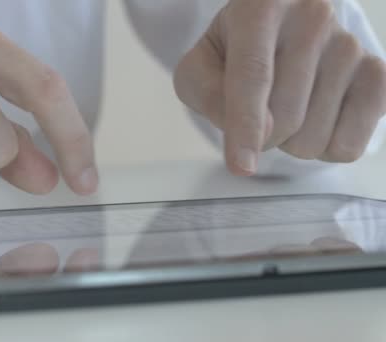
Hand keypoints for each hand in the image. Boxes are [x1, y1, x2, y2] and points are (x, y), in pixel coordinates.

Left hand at [174, 0, 385, 174]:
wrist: (278, 33)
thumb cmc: (233, 53)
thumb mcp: (199, 67)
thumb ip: (206, 93)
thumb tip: (252, 129)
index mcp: (260, 8)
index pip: (253, 77)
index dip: (245, 127)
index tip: (242, 166)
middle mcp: (312, 18)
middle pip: (285, 118)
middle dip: (263, 137)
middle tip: (258, 114)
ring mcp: (350, 45)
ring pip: (315, 137)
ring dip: (291, 141)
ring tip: (286, 107)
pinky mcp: (376, 74)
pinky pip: (349, 144)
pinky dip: (325, 147)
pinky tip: (315, 117)